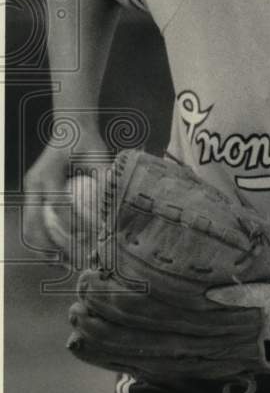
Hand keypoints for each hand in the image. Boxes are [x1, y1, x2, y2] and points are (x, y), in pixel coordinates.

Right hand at [22, 133, 109, 254]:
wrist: (70, 129)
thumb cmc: (87, 143)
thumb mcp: (99, 156)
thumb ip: (105, 179)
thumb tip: (116, 207)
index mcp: (48, 173)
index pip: (57, 205)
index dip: (71, 226)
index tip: (88, 241)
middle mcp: (34, 182)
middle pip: (35, 222)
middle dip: (52, 245)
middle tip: (72, 262)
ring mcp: (30, 189)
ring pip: (29, 226)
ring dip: (44, 247)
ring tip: (63, 264)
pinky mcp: (32, 195)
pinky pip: (32, 223)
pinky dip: (43, 239)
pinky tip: (58, 254)